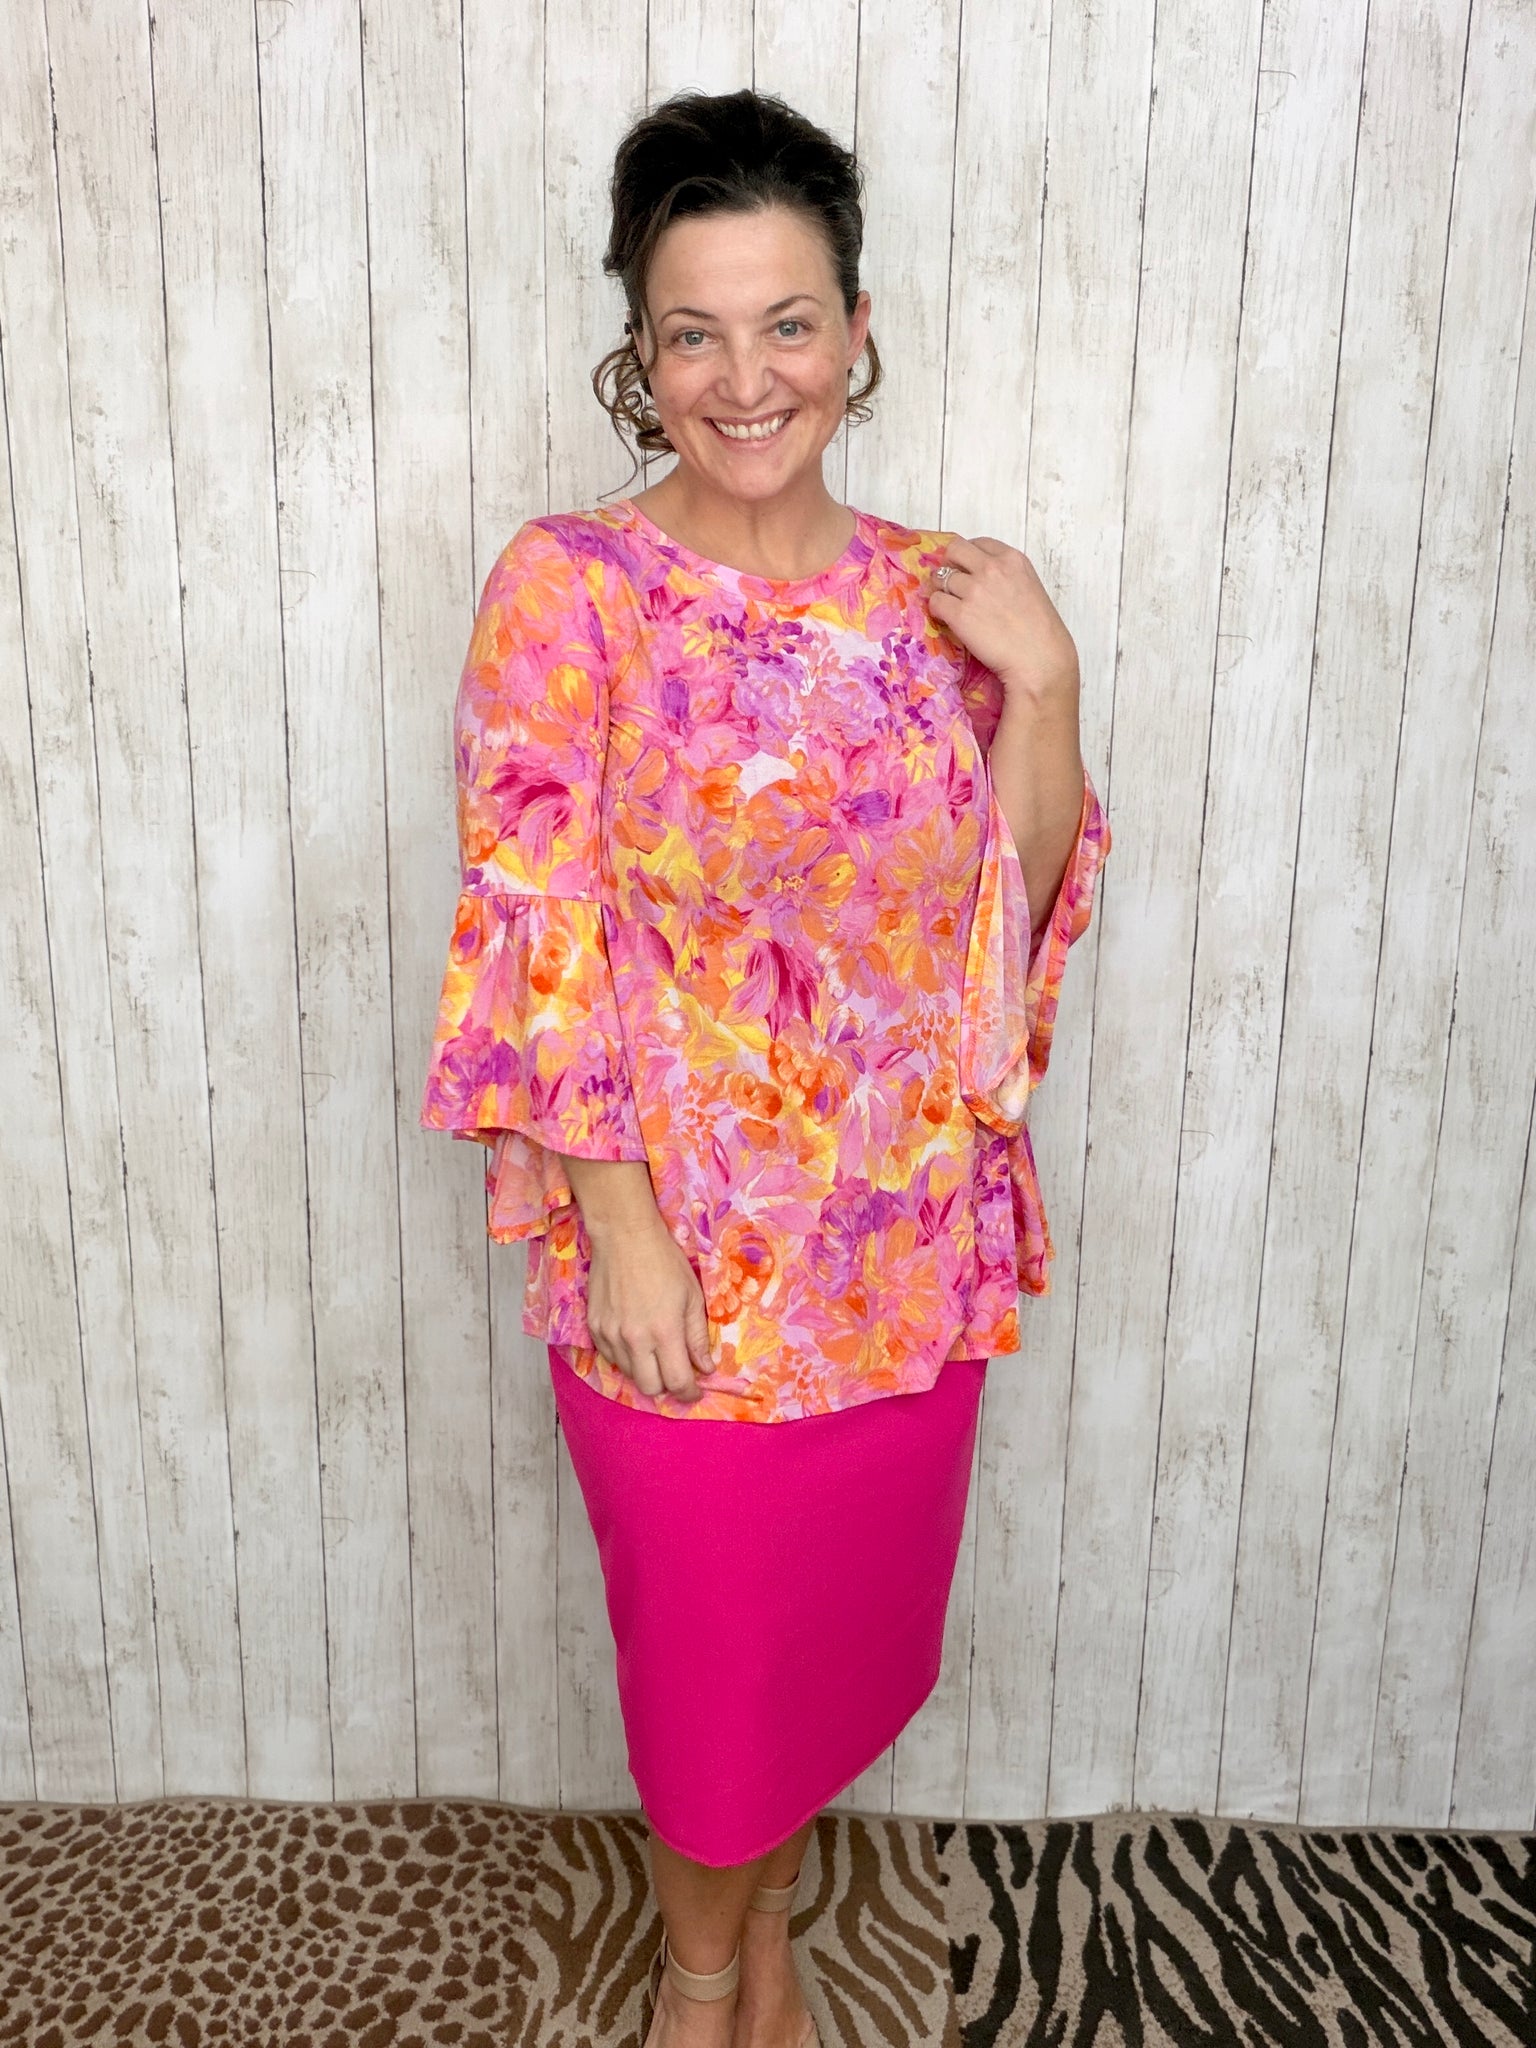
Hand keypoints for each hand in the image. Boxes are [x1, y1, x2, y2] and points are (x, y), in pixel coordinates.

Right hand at [582, 1208, 715, 1402]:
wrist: (624, 1236)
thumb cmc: (664, 1261)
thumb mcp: (692, 1296)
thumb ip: (698, 1337)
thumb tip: (705, 1368)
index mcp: (664, 1331)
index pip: (677, 1382)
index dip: (689, 1392)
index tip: (695, 1390)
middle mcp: (634, 1339)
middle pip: (649, 1388)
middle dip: (666, 1386)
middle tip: (675, 1372)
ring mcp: (610, 1335)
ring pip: (628, 1374)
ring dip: (645, 1370)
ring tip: (655, 1350)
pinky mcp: (594, 1328)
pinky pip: (610, 1357)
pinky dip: (626, 1356)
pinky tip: (634, 1338)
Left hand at [927, 535, 1078, 705]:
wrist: (1039, 660)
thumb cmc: (1040, 632)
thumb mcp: (1030, 587)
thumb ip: (1007, 576)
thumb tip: (982, 577)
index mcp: (1013, 559)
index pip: (979, 543)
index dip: (969, 557)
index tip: (969, 571)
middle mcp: (991, 568)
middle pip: (954, 550)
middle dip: (950, 564)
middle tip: (954, 584)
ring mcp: (974, 590)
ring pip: (940, 577)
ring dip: (943, 591)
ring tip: (954, 607)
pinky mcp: (959, 614)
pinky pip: (935, 602)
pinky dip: (938, 610)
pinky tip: (949, 620)